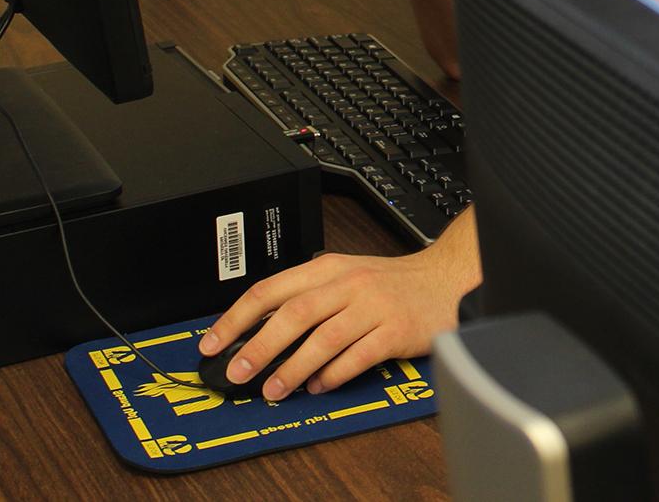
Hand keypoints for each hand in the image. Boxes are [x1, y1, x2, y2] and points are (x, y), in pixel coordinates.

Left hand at [197, 208, 482, 401]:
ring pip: (324, 337)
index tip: (213, 343)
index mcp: (329, 268)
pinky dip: (335, 374)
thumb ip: (306, 298)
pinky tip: (320, 386)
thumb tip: (256, 333)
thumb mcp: (345, 277)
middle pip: (295, 313)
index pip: (272, 290)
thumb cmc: (391, 283)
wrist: (445, 280)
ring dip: (294, 367)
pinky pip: (359, 355)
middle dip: (260, 346)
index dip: (237, 318)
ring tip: (273, 390)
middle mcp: (350, 284)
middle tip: (238, 372)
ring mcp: (374, 307)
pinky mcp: (396, 331)